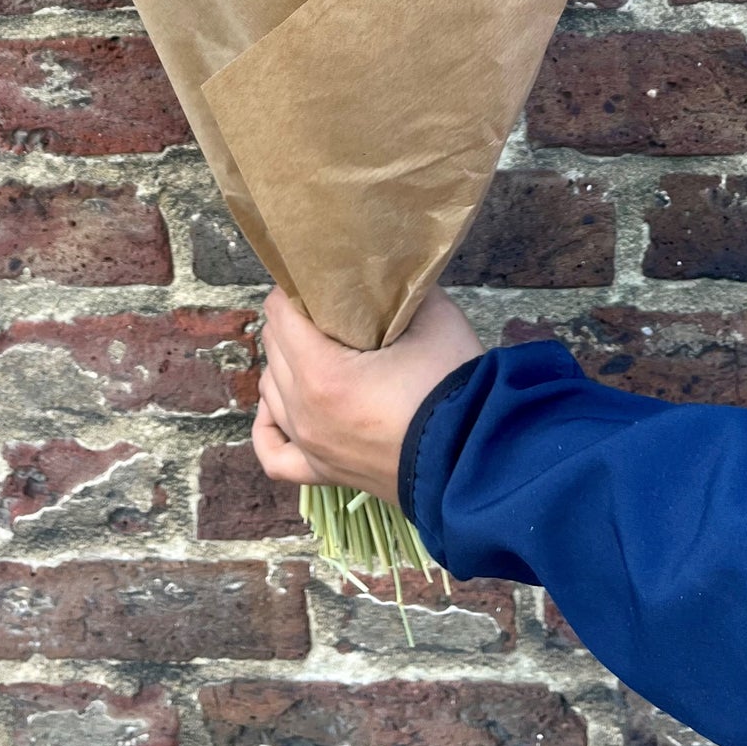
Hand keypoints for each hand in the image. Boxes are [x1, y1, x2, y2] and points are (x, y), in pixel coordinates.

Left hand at [253, 285, 481, 504]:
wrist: (477, 458)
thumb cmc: (454, 386)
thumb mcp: (434, 318)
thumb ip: (402, 289)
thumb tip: (387, 272)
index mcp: (323, 373)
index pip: (281, 314)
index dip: (296, 290)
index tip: (319, 281)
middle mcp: (304, 411)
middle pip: (274, 347)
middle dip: (293, 321)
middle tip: (327, 309)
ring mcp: (311, 446)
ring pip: (270, 391)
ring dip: (285, 364)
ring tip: (317, 349)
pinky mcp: (324, 472)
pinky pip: (274, 453)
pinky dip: (269, 427)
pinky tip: (280, 407)